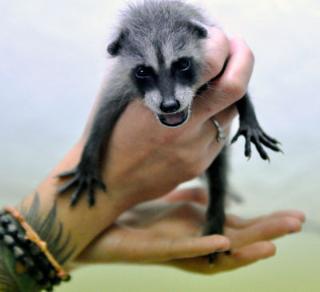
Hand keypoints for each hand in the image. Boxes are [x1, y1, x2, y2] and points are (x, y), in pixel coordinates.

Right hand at [43, 28, 254, 258]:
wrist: (111, 180)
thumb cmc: (114, 135)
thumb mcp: (127, 98)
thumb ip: (156, 76)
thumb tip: (186, 54)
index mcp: (158, 100)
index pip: (207, 64)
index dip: (222, 46)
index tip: (221, 39)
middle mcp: (181, 124)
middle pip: (233, 88)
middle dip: (243, 63)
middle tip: (237, 51)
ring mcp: (193, 148)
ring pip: (230, 112)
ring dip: (227, 95)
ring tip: (212, 90)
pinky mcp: (199, 165)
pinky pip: (220, 135)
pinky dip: (217, 120)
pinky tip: (202, 118)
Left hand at [75, 188, 303, 271]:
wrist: (104, 225)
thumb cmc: (139, 215)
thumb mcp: (171, 202)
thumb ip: (191, 199)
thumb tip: (207, 193)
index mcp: (199, 229)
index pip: (239, 227)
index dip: (265, 223)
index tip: (293, 215)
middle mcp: (194, 241)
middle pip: (237, 239)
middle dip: (267, 233)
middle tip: (297, 223)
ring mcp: (178, 248)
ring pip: (218, 251)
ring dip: (245, 247)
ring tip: (272, 242)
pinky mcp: (157, 249)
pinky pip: (184, 250)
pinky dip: (204, 246)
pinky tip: (222, 239)